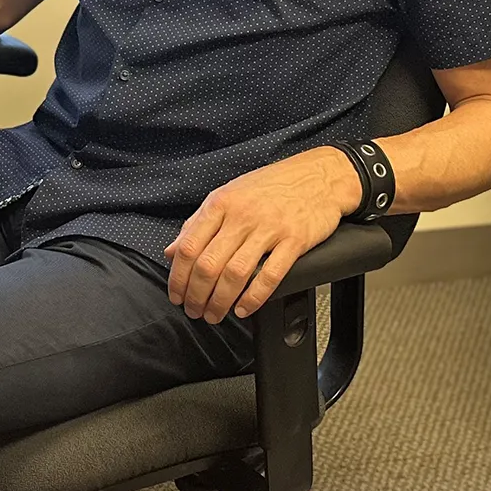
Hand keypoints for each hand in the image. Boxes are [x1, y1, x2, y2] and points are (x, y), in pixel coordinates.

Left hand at [164, 147, 360, 323]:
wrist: (319, 175)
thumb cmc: (272, 186)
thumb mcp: (228, 195)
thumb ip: (198, 223)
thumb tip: (171, 251)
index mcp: (221, 203)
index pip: (188, 246)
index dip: (178, 277)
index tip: (177, 295)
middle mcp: (242, 215)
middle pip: (208, 264)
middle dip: (196, 296)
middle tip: (195, 311)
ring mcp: (269, 228)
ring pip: (235, 274)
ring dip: (220, 302)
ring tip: (215, 315)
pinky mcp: (294, 240)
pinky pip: (269, 276)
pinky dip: (253, 298)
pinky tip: (244, 308)